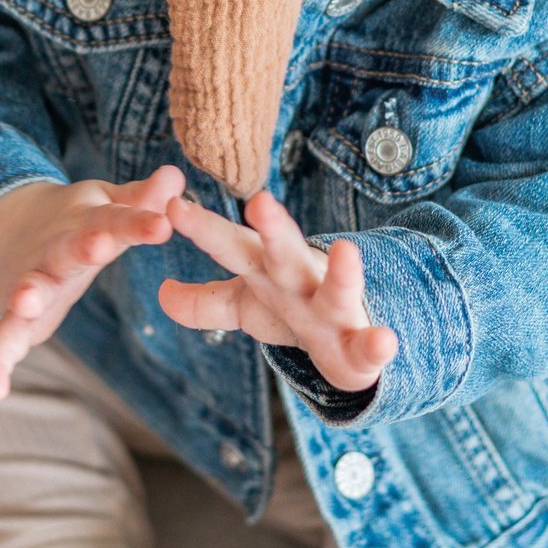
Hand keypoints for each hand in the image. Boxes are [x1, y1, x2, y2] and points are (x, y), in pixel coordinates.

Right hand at [0, 167, 184, 399]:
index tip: (163, 224)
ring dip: (28, 295)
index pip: (118, 222)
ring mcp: (32, 281)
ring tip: (25, 303)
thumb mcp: (109, 204)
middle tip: (98, 246)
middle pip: (71, 248)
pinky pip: (3, 339)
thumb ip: (142, 199)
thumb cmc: (80, 221)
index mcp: (89, 225)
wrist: (13, 227)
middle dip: (84, 246)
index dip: (139, 222)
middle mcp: (57, 251)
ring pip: (29, 289)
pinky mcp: (15, 314)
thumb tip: (176, 174)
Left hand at [159, 191, 398, 392]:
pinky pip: (369, 346)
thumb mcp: (245, 307)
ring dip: (343, 273)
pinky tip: (386, 340)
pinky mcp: (359, 345)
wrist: (350, 343)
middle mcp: (301, 281)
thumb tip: (162, 293)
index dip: (202, 227)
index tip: (172, 205)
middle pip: (284, 253)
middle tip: (260, 201)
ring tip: (347, 250)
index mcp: (267, 271)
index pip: (230, 244)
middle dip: (274, 229)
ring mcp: (334, 309)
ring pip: (338, 289)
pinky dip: (378, 344)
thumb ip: (205, 302)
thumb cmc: (295, 312)